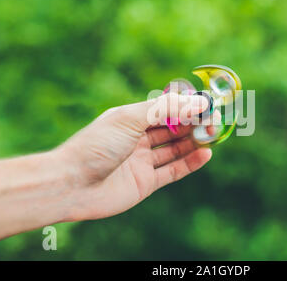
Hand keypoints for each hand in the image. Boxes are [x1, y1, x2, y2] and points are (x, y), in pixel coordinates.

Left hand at [57, 93, 211, 220]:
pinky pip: (173, 171)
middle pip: (173, 130)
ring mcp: (142, 161)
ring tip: (213, 136)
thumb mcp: (131, 118)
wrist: (72, 184)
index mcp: (132, 119)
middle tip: (214, 123)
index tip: (207, 105)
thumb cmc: (97, 144)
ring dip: (194, 143)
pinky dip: (190, 163)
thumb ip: (165, 110)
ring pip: (175, 149)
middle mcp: (138, 139)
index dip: (186, 107)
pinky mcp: (146, 182)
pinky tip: (205, 154)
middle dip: (194, 125)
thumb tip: (198, 103)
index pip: (166, 110)